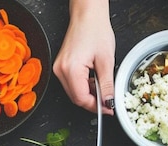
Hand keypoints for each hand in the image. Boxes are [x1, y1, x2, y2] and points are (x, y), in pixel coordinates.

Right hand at [53, 0, 114, 114]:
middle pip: (76, 98)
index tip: (108, 109)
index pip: (82, 99)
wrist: (87, 15)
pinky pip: (72, 84)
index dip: (96, 107)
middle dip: (93, 102)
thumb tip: (108, 101)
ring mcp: (59, 69)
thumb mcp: (107, 60)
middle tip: (108, 102)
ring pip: (74, 92)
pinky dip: (84, 86)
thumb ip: (107, 84)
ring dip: (89, 94)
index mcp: (70, 69)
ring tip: (103, 88)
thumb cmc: (95, 29)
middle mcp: (60, 71)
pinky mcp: (61, 67)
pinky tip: (94, 81)